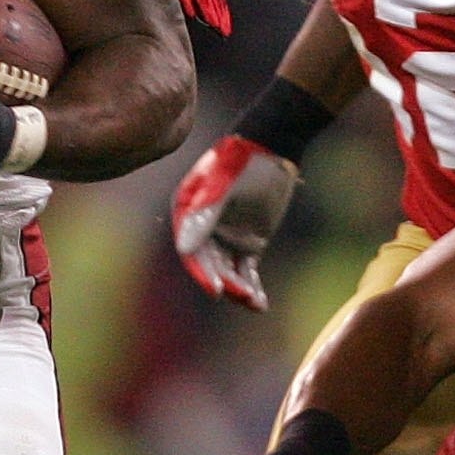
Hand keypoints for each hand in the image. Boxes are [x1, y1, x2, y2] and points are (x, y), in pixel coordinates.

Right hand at [169, 135, 299, 309]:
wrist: (271, 150)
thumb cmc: (241, 163)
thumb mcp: (222, 186)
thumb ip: (205, 215)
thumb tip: (184, 248)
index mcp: (188, 216)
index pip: (191, 251)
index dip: (202, 272)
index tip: (216, 289)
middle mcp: (203, 231)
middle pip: (211, 266)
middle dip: (227, 283)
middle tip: (244, 295)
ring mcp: (225, 239)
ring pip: (228, 272)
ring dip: (240, 289)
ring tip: (255, 302)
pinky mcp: (247, 244)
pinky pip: (246, 271)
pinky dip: (253, 286)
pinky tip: (260, 304)